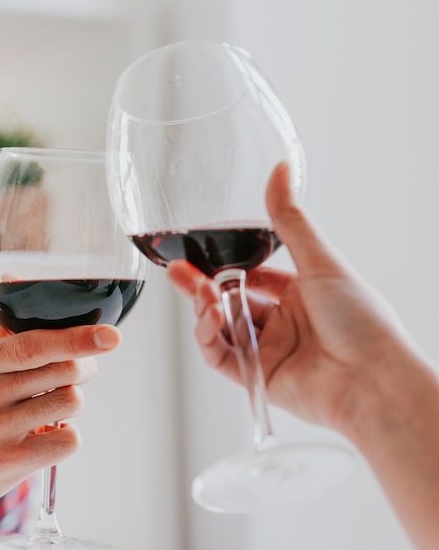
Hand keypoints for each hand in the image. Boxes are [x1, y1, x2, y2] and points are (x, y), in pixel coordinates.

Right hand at [0, 322, 120, 529]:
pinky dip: (66, 437)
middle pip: (65, 369)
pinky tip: (45, 436)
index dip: (80, 337)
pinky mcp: (5, 465)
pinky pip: (66, 441)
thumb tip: (15, 281)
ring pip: (71, 401)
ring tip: (51, 406)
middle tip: (76, 372)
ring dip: (72, 402)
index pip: (37, 342)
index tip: (111, 335)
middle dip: (84, 367)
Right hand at [167, 162, 424, 432]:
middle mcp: (283, 323)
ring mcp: (269, 350)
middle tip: (178, 271)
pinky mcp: (257, 377)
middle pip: (230, 302)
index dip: (229, 266)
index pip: (254, 276)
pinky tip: (209, 318)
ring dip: (205, 309)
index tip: (206, 254)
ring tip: (202, 293)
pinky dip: (207, 337)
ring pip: (221, 328)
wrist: (372, 378)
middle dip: (202, 287)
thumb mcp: (319, 260)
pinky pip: (220, 357)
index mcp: (300, 295)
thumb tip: (280, 170)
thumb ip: (289, 220)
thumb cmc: (361, 320)